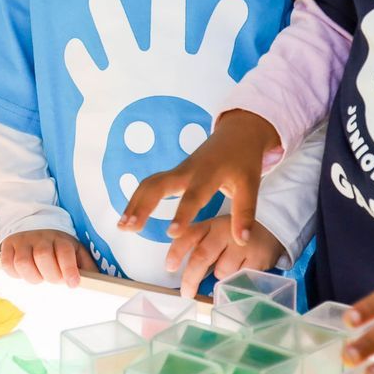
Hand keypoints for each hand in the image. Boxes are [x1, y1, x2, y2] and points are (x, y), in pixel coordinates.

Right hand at [0, 229, 84, 286]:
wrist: (33, 224)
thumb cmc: (57, 245)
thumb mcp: (75, 250)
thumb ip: (86, 265)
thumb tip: (98, 280)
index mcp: (60, 239)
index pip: (64, 252)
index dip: (69, 269)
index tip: (73, 283)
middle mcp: (41, 238)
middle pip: (43, 257)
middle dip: (51, 275)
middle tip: (55, 279)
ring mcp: (23, 241)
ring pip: (23, 262)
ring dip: (32, 277)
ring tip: (39, 276)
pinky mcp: (8, 246)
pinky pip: (8, 264)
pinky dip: (15, 274)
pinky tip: (24, 273)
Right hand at [118, 110, 279, 244]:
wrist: (238, 133)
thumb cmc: (244, 160)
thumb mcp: (251, 185)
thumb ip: (245, 213)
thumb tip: (241, 241)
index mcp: (209, 174)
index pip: (194, 196)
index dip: (183, 214)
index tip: (171, 234)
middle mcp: (188, 171)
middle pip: (158, 185)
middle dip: (142, 205)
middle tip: (129, 227)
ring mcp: (177, 171)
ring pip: (149, 184)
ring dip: (134, 203)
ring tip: (122, 226)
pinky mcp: (173, 173)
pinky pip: (151, 184)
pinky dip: (138, 198)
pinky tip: (129, 216)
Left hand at [170, 215, 284, 298]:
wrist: (271, 226)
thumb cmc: (235, 233)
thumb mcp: (215, 232)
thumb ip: (198, 246)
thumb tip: (183, 275)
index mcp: (210, 224)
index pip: (189, 236)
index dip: (177, 252)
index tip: (169, 267)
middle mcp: (224, 231)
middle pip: (202, 256)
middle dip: (191, 278)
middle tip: (186, 293)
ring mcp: (242, 244)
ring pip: (221, 272)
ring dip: (221, 276)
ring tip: (231, 265)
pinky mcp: (258, 257)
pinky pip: (239, 278)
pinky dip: (237, 280)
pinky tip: (243, 268)